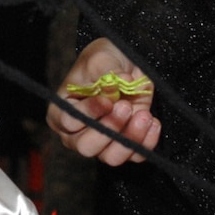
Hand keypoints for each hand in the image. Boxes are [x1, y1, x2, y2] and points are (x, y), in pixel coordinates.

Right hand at [45, 38, 159, 166]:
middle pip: (87, 147)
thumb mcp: (101, 58)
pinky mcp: (125, 146)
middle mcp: (78, 133)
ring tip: (143, 114)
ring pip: (112, 157)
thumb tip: (117, 85)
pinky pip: (135, 155)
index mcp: (62, 111)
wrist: (125, 64)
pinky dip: (146, 141)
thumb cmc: (104, 61)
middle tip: (126, 107)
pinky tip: (152, 121)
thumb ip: (105, 72)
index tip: (107, 101)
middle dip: (110, 128)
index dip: (89, 113)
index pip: (69, 121)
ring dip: (130, 137)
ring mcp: (102, 143)